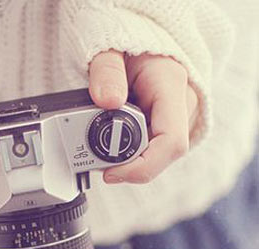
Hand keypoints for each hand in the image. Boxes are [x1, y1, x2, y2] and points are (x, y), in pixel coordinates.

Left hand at [88, 50, 199, 183]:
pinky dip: (129, 154)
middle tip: (95, 161)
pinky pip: (151, 150)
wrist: (137, 45)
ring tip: (100, 148)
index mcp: (172, 86)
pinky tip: (112, 146)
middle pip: (161, 156)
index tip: (110, 173)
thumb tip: (107, 101)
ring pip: (156, 156)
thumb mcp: (108, 50)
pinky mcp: (169, 127)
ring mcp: (180, 119)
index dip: (141, 167)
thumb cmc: (126, 46)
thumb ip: (106, 72)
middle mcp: (183, 106)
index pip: (170, 143)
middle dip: (127, 165)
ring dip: (127, 161)